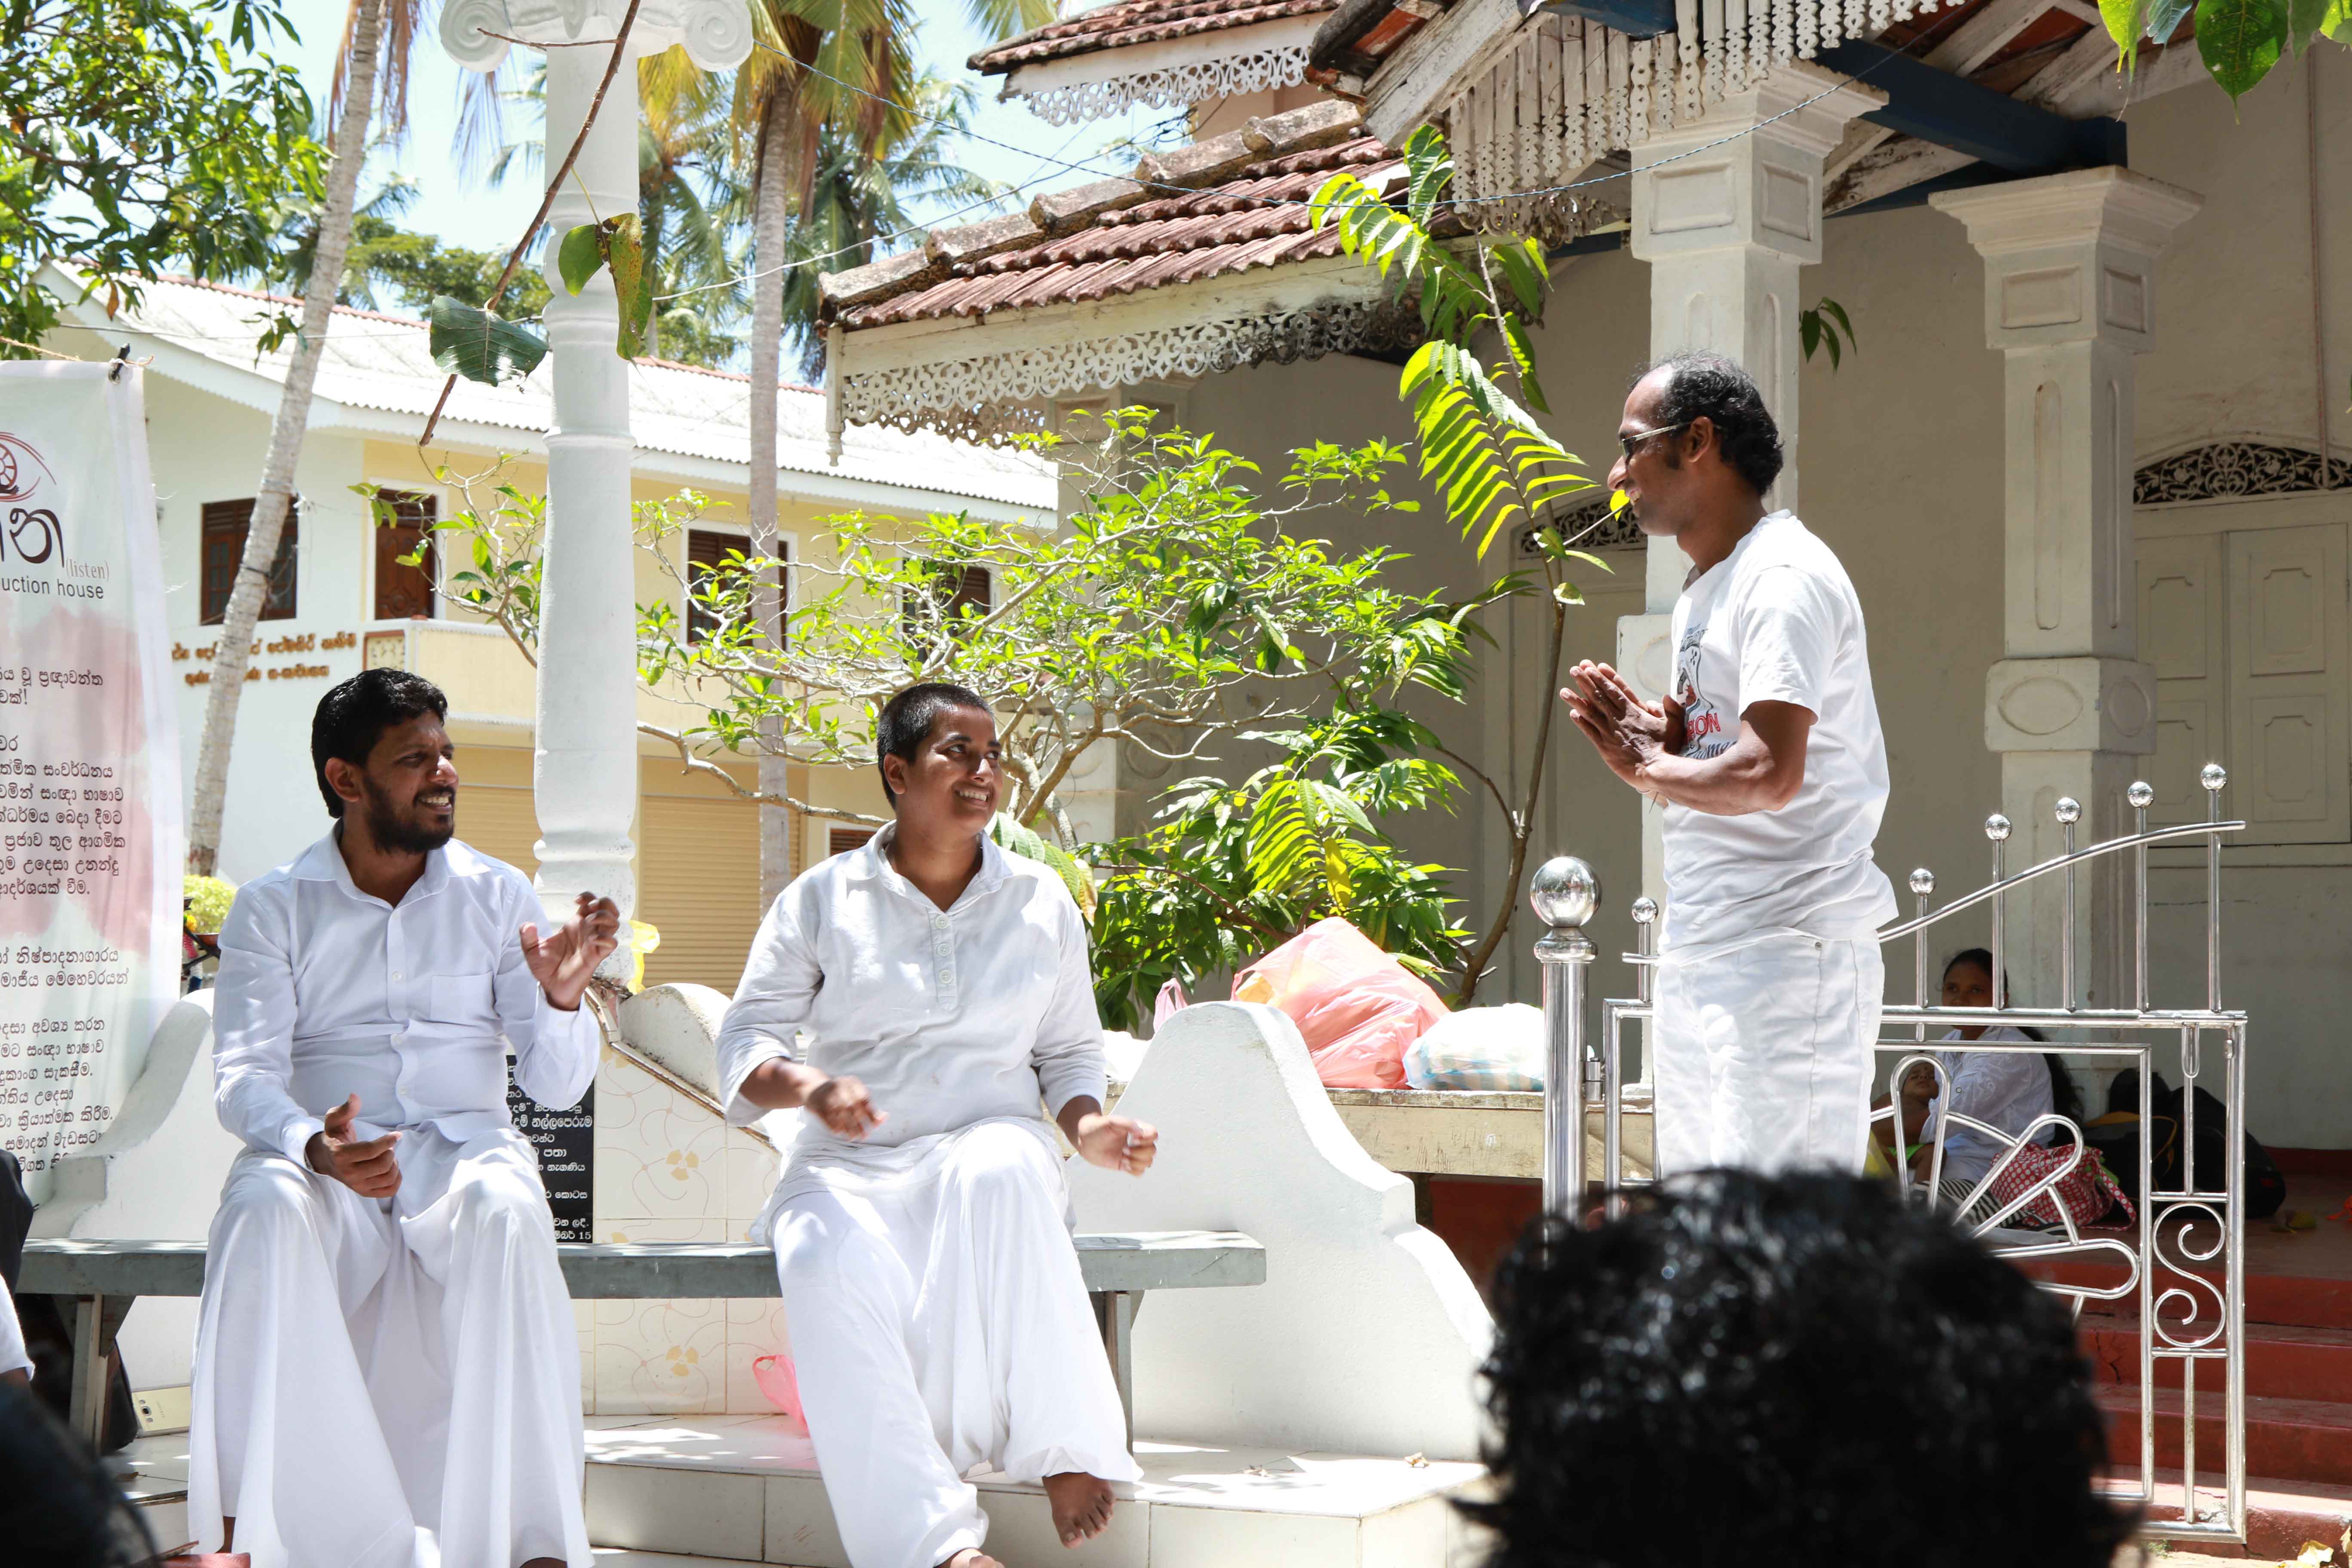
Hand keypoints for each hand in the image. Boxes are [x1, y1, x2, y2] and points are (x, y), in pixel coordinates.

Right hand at [306, 1093, 401, 1197]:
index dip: (387, 1141)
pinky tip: (391, 1168)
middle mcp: (349, 1174)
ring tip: (387, 1156)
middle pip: (383, 1165)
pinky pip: (390, 1191)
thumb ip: (345, 1109)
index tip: (397, 1134)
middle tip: (388, 1146)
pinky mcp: (365, 1192)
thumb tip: (354, 1096)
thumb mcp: (334, 1120)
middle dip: (390, 1152)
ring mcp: (357, 1186)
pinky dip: (396, 1179)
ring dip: (395, 1164)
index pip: (371, 1151)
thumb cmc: (334, 1136)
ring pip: (388, 1178)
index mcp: (341, 1155)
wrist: (325, 1159)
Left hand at [522, 893, 620, 1010]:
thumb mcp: (531, 950)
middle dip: (603, 904)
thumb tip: (528, 925)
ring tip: (590, 922)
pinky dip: (605, 938)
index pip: (591, 903)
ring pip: (614, 923)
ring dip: (605, 917)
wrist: (551, 988)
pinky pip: (612, 943)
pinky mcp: (597, 956)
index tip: (575, 901)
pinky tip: (592, 940)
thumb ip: (527, 936)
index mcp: (576, 925)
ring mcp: (595, 943)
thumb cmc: (545, 968)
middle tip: (589, 909)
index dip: (588, 897)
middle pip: (609, 909)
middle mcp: (588, 931)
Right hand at [806, 1075, 885, 1139]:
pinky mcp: (817, 1104)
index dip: (870, 1112)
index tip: (875, 1125)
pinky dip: (834, 1126)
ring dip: (848, 1127)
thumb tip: (884, 1117)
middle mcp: (839, 1086)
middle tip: (865, 1136)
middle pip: (852, 1107)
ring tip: (853, 1137)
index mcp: (850, 1082)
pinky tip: (839, 1132)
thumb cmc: (838, 1094)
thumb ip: (867, 1106)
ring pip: (840, 1113)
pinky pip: (827, 1117)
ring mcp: (827, 1094)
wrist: (811, 1087)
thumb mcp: (852, 1094)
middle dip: (860, 1123)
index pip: (864, 1098)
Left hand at [1073, 1113, 1157, 1175]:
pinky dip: (1134, 1170)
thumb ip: (1127, 1124)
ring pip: (1147, 1163)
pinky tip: (1123, 1164)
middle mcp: (1137, 1142)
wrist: (1084, 1139)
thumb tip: (1140, 1133)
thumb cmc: (1097, 1127)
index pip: (1153, 1134)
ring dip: (1136, 1162)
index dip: (1147, 1139)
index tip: (1132, 1138)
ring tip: (1122, 1157)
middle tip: (1123, 1149)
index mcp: (1136, 1129)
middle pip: (1152, 1151)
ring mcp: (1132, 1154)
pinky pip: (1139, 1172)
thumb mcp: (1111, 1121)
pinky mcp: (1125, 1165)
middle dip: (1139, 1152)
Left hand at [1561, 660, 1678, 788]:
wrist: (1656, 769)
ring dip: (1576, 700)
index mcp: (1634, 711)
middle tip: (1575, 669)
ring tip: (1563, 691)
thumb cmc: (1667, 748)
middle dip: (1586, 681)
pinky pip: (1589, 731)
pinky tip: (1572, 713)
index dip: (1603, 677)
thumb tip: (1663, 698)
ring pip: (1590, 712)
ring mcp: (1610, 732)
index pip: (1616, 690)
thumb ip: (1670, 709)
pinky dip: (1580, 722)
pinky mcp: (1605, 747)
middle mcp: (1619, 718)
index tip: (1593, 667)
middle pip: (1600, 696)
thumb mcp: (1674, 725)